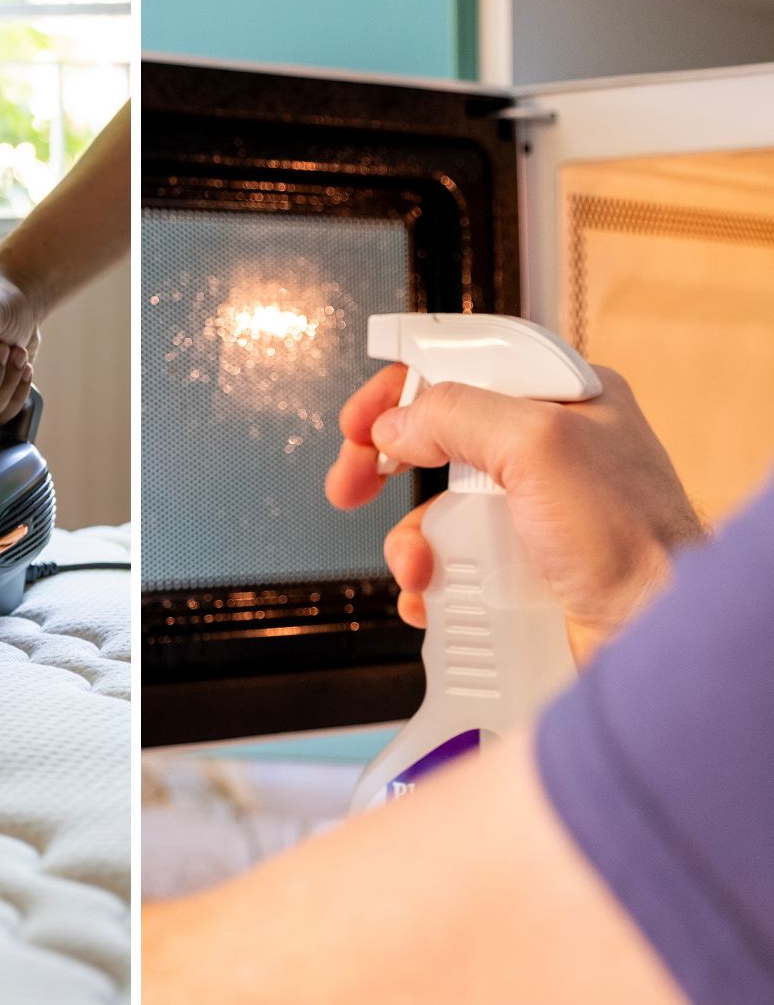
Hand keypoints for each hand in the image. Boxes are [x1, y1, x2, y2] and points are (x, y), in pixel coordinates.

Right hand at [325, 363, 703, 656]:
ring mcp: (531, 512)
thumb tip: (397, 424)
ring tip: (420, 568)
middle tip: (349, 485)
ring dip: (410, 541)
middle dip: (385, 466)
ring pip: (434, 510)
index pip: (465, 369)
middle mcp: (548, 452)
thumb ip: (458, 416)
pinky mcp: (519, 566)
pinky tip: (434, 597)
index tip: (361, 418)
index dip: (404, 388)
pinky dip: (429, 582)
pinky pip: (448, 563)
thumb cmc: (633, 541)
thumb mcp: (540, 447)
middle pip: (436, 440)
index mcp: (565, 401)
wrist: (655, 636)